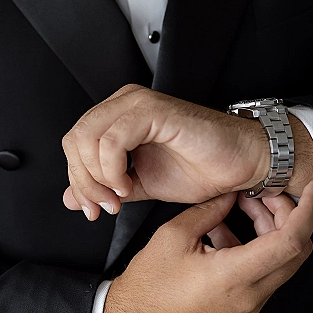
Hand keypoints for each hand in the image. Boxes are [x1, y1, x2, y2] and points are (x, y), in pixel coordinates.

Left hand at [62, 85, 312, 219]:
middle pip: (74, 140)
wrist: (241, 164)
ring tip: (119, 197)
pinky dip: (112, 169)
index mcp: (118, 117)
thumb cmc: (202, 168)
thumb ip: (107, 188)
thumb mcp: (142, 185)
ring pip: (87, 138)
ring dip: (97, 177)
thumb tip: (70, 199)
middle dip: (84, 181)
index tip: (94, 209)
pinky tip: (128, 184)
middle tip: (106, 206)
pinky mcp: (153, 111)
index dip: (77, 180)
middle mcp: (125, 104)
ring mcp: (138, 104)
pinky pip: (112, 140)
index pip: (74, 144)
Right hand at [101, 181, 312, 312]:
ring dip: (272, 231)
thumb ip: (209, 210)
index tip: (312, 189)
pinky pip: (262, 275)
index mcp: (235, 276)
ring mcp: (248, 306)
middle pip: (295, 253)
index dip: (307, 211)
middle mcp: (250, 296)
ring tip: (243, 207)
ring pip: (280, 263)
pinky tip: (225, 231)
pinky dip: (257, 249)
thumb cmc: (147, 288)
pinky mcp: (240, 310)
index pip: (291, 242)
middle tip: (268, 194)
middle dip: (289, 217)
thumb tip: (230, 194)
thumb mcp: (174, 237)